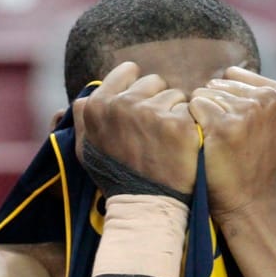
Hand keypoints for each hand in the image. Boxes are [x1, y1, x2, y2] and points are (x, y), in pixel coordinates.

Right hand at [73, 62, 198, 196]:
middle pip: (154, 81)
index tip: (141, 106)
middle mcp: (122, 105)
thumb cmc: (115, 176)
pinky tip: (181, 146)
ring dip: (175, 113)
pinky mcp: (178, 125)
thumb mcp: (85, 147)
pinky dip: (190, 125)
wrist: (144, 205)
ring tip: (166, 141)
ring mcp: (151, 114)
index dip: (138, 88)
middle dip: (157, 100)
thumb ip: (83, 116)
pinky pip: (191, 110)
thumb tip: (86, 95)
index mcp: (98, 106)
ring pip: (175, 95)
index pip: (128, 71)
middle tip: (154, 130)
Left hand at [189, 66, 275, 216]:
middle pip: (217, 84)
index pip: (234, 76)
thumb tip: (231, 71)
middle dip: (215, 108)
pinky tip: (206, 143)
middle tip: (228, 138)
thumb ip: (261, 97)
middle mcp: (268, 98)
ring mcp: (247, 111)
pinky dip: (193, 124)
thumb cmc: (258, 164)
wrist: (252, 202)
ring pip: (204, 95)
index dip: (227, 101)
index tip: (239, 127)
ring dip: (203, 118)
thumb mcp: (275, 126)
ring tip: (219, 143)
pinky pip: (195, 106)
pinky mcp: (223, 124)